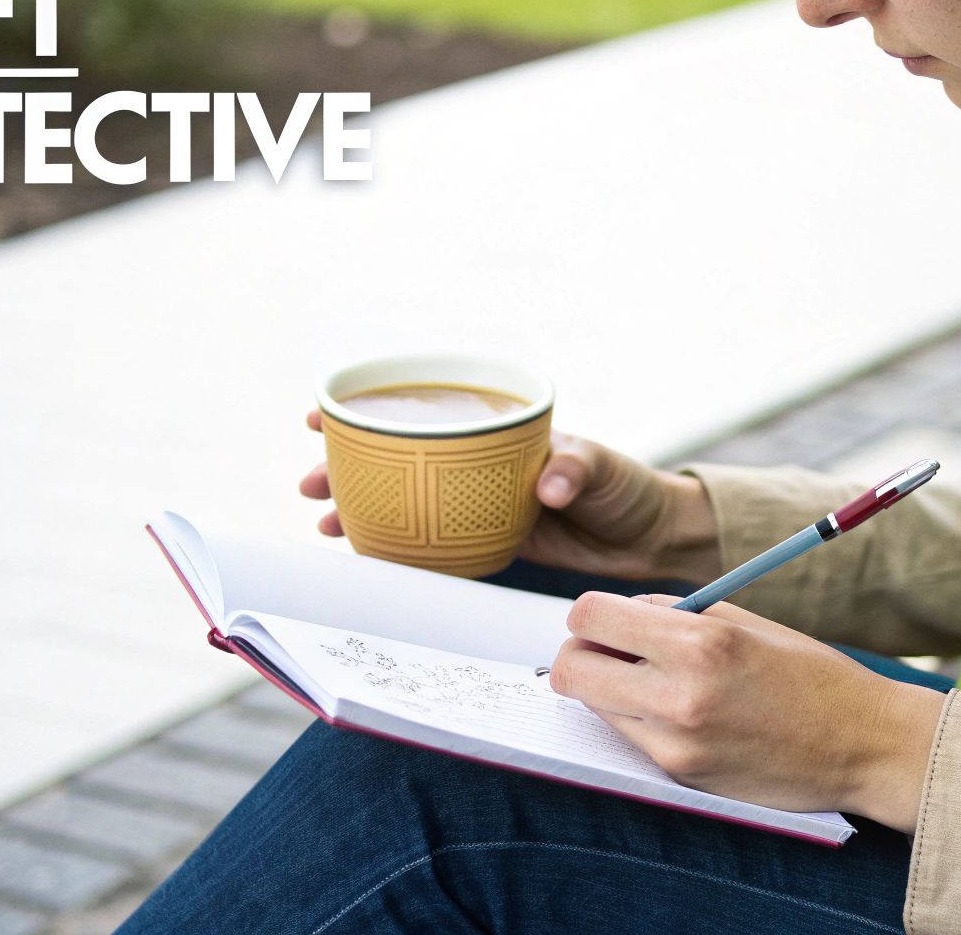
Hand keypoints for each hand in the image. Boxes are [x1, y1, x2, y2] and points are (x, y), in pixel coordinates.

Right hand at [300, 411, 721, 583]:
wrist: (650, 538)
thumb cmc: (625, 488)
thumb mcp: (602, 468)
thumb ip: (574, 468)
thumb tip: (546, 486)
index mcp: (498, 431)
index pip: (424, 410)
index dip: (370, 408)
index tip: (326, 411)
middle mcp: (478, 464)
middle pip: (397, 457)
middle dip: (347, 466)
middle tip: (311, 480)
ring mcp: (478, 503)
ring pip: (405, 501)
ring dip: (362, 508)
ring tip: (324, 519)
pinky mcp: (488, 543)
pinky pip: (432, 542)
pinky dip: (397, 546)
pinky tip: (365, 552)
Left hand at [548, 591, 946, 832]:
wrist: (863, 746)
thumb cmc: (809, 674)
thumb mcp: (743, 622)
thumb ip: (673, 615)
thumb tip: (616, 614)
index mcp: (699, 644)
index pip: (588, 618)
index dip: (589, 615)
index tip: (604, 619)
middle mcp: (679, 696)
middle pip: (570, 671)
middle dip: (582, 654)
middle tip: (611, 652)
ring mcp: (676, 745)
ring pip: (594, 708)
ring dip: (610, 690)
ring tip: (656, 682)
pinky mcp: (681, 777)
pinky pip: (631, 739)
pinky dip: (640, 720)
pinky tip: (682, 713)